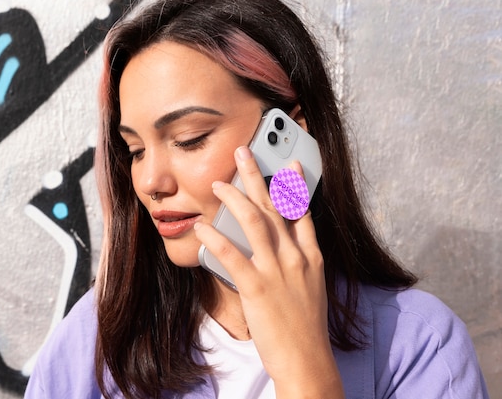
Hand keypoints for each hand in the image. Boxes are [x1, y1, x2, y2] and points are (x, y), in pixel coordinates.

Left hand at [194, 146, 343, 397]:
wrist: (307, 361)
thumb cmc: (306, 329)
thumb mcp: (313, 291)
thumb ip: (300, 265)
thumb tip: (285, 249)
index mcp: (311, 258)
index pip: (302, 214)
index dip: (295, 187)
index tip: (290, 166)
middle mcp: (295, 258)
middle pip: (274, 207)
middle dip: (257, 177)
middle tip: (243, 153)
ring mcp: (277, 271)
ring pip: (254, 222)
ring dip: (234, 198)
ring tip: (217, 184)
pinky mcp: (257, 287)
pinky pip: (233, 254)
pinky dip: (215, 237)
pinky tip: (202, 226)